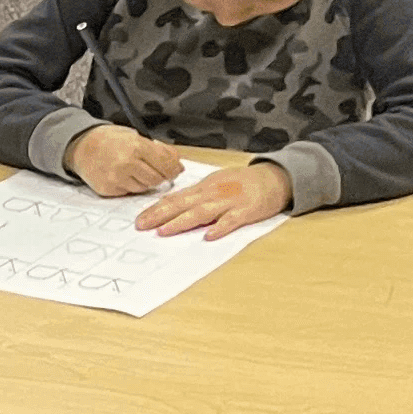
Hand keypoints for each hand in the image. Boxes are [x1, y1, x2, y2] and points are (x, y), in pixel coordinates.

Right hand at [66, 124, 181, 197]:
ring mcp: (116, 178)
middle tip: (152, 169)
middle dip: (159, 176)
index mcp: (137, 147)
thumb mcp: (136, 136)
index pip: (167, 165)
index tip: (173, 170)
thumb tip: (178, 165)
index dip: (173, 169)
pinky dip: (129, 186)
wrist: (81, 146)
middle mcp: (127, 164)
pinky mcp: (108, 189)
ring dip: (144, 181)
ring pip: (144, 188)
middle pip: (157, 179)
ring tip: (133, 170)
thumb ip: (159, 150)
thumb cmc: (109, 140)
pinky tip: (121, 175)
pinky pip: (128, 192)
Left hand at [140, 160, 292, 238]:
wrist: (273, 177)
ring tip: (164, 231)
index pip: (174, 198)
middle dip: (160, 215)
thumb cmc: (241, 182)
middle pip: (182, 204)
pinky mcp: (247, 210)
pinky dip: (220, 227)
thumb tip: (168, 204)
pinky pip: (232, 220)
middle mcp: (212, 193)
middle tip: (142, 226)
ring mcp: (229, 201)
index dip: (155, 209)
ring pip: (202, 212)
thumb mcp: (214, 183)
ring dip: (181, 222)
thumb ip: (193, 195)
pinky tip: (209, 236)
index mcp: (203, 188)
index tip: (139, 220)